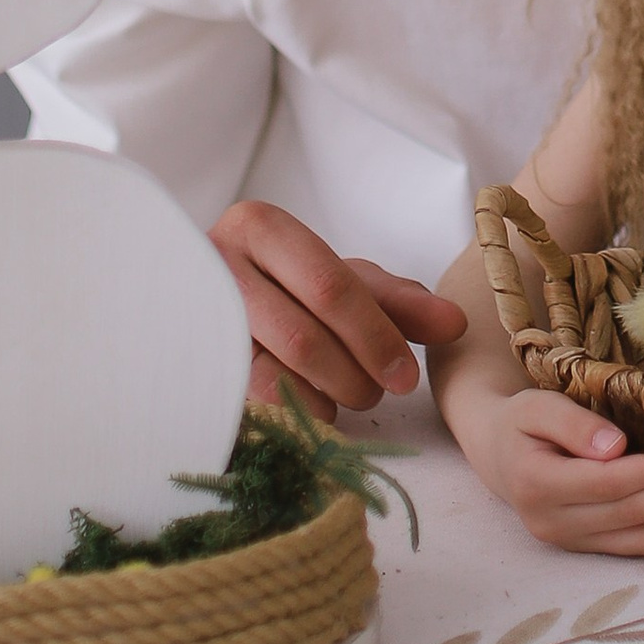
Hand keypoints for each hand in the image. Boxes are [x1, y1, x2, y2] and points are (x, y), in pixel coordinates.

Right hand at [210, 198, 467, 420]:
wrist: (203, 304)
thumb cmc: (287, 289)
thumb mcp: (344, 281)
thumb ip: (400, 302)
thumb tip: (456, 324)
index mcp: (259, 227)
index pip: (329, 286)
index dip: (375, 336)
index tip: (406, 377)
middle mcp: (216, 266)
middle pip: (302, 336)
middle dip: (353, 375)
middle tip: (379, 392)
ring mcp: (192, 320)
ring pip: (271, 376)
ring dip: (325, 398)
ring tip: (347, 397)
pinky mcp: (186, 367)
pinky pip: (247, 406)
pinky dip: (293, 416)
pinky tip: (313, 410)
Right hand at [481, 389, 643, 557]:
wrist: (500, 454)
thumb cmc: (522, 422)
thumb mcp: (536, 407)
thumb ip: (572, 424)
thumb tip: (615, 448)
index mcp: (536, 485)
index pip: (605, 484)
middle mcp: (553, 524)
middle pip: (629, 514)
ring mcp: (572, 542)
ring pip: (639, 539)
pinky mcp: (589, 548)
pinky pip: (638, 546)